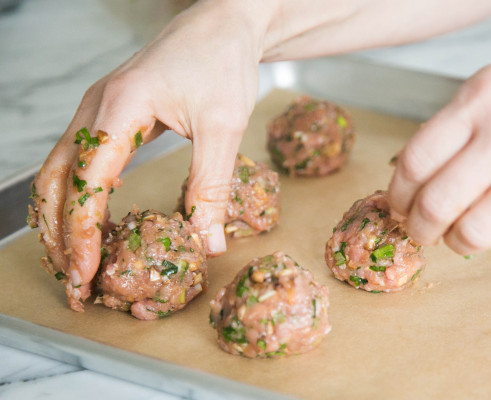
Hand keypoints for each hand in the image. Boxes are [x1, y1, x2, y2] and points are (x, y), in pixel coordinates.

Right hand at [30, 0, 270, 310]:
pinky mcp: (113, 114)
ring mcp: (100, 109)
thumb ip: (211, 186)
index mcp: (120, 107)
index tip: (85, 273)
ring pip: (60, 170)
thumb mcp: (224, 127)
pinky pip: (80, 159)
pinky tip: (90, 219)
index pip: (86, 181)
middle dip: (59, 234)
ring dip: (61, 218)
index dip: (82, 233)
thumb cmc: (222, 63)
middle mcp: (97, 107)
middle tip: (73, 281)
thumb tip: (207, 243)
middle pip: (56, 179)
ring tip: (73, 260)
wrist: (226, 25)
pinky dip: (77, 195)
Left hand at [389, 28, 490, 254]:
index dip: (398, 195)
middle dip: (419, 229)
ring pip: (475, 232)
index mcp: (479, 99)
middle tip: (421, 233)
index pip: (415, 162)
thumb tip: (417, 175)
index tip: (398, 206)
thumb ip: (456, 126)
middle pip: (436, 205)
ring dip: (460, 241)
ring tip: (462, 234)